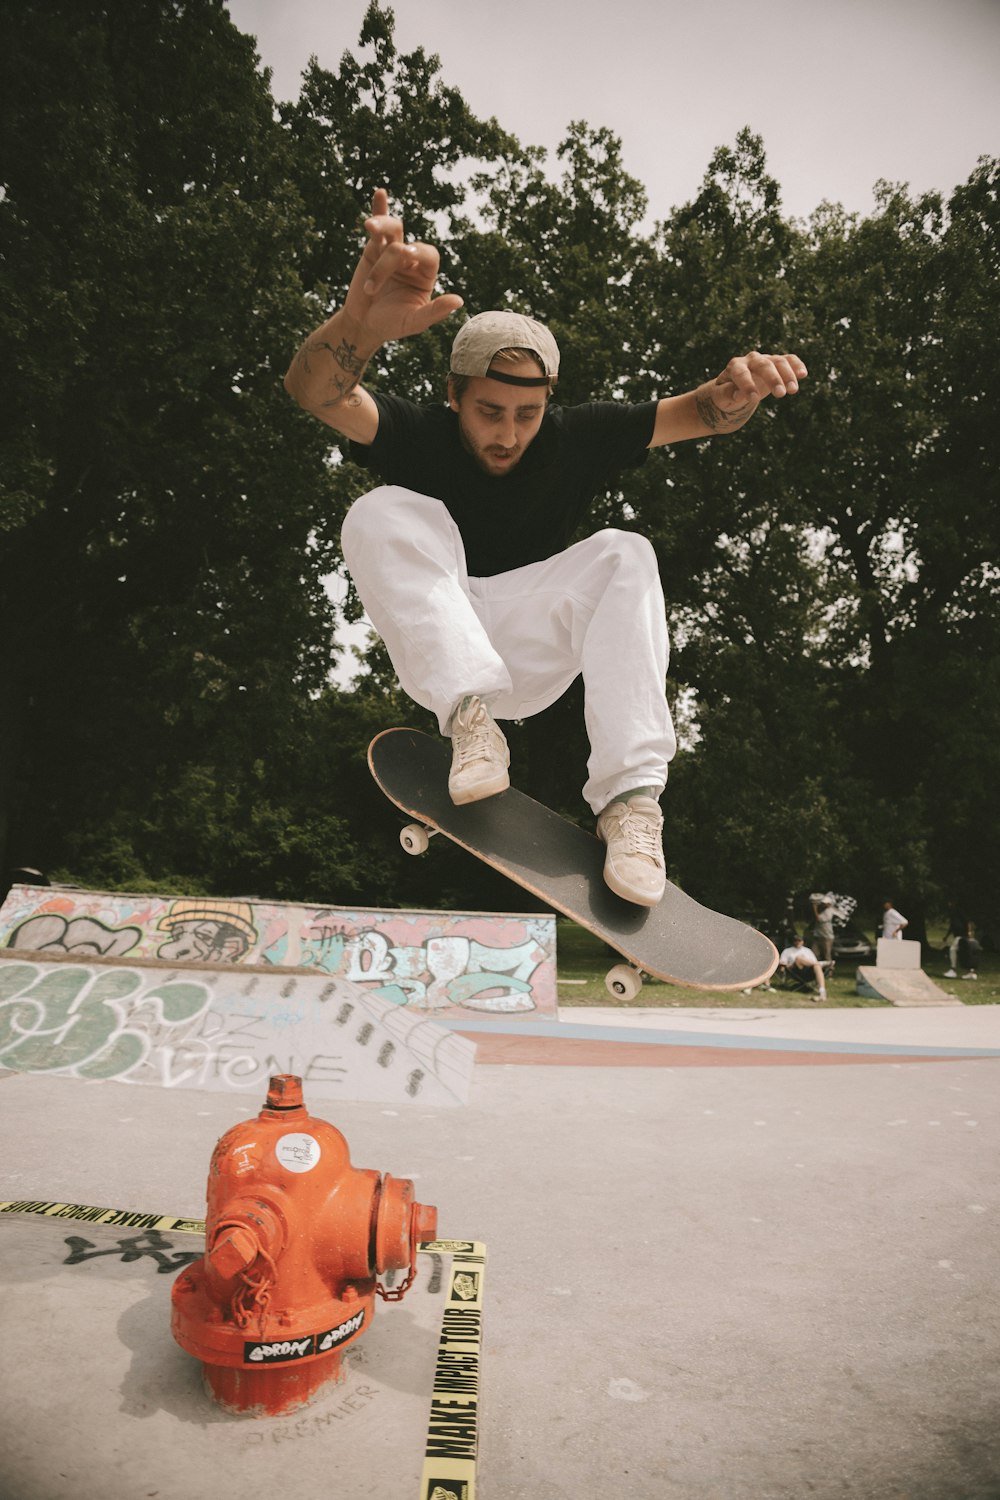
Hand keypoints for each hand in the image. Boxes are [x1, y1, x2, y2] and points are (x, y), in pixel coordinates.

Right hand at [343, 187, 463, 347]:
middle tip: (374, 284)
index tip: (407, 256)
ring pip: (392, 229)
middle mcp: (411, 259)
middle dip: (389, 262)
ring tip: (369, 226)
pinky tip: (380, 193)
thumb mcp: (415, 322)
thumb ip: (435, 312)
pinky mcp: (372, 249)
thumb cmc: (393, 325)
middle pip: (404, 244)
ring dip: (382, 224)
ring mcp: (391, 251)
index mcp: (426, 274)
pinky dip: (379, 209)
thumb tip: (459, 301)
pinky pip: (377, 227)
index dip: (419, 252)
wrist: (364, 325)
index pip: (429, 254)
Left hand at [711, 351, 808, 412]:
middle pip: (763, 365)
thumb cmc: (726, 394)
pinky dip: (797, 365)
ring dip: (788, 375)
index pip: (741, 374)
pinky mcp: (777, 363)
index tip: (753, 399)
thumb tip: (738, 394)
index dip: (746, 385)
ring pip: (778, 362)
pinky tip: (803, 374)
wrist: (735, 388)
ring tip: (793, 391)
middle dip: (772, 378)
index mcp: (734, 367)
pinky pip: (789, 360)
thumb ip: (727, 394)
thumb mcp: (721, 397)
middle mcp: (750, 359)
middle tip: (780, 395)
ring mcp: (765, 359)